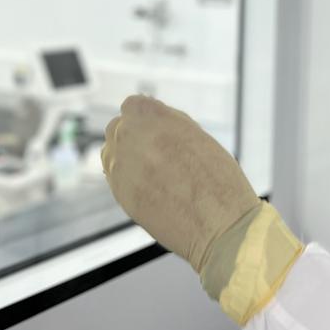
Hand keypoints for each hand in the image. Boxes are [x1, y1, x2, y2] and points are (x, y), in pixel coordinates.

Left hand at [102, 94, 259, 272]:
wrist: (217, 223)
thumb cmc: (216, 178)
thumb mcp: (195, 135)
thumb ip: (166, 123)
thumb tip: (150, 118)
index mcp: (150, 115)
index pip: (133, 105)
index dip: (147, 118)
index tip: (160, 132)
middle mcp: (128, 135)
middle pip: (118, 128)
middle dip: (134, 137)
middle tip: (160, 155)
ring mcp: (119, 165)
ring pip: (112, 153)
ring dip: (128, 158)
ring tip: (157, 175)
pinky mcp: (118, 193)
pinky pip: (116, 177)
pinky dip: (129, 180)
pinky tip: (153, 191)